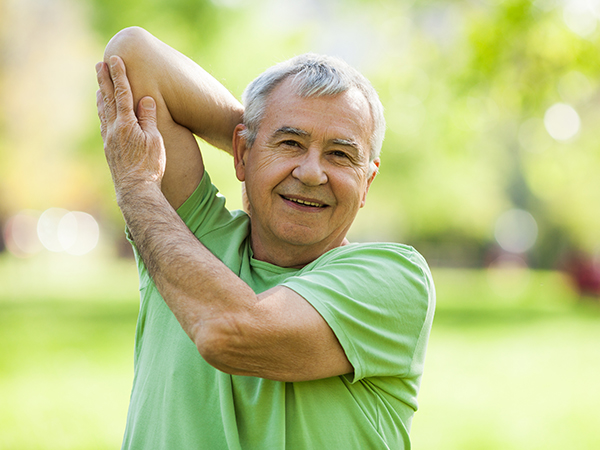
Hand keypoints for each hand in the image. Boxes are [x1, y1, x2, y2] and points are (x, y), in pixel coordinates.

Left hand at [96, 55, 165, 199]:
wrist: (136, 191)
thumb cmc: (150, 166)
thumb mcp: (155, 140)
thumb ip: (149, 118)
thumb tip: (145, 99)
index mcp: (126, 124)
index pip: (122, 93)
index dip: (119, 75)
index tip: (115, 59)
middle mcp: (113, 129)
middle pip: (107, 99)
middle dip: (104, 80)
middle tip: (99, 64)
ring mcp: (109, 140)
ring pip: (103, 112)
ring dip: (101, 96)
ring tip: (99, 86)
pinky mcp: (110, 150)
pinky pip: (104, 125)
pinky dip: (103, 114)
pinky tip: (105, 114)